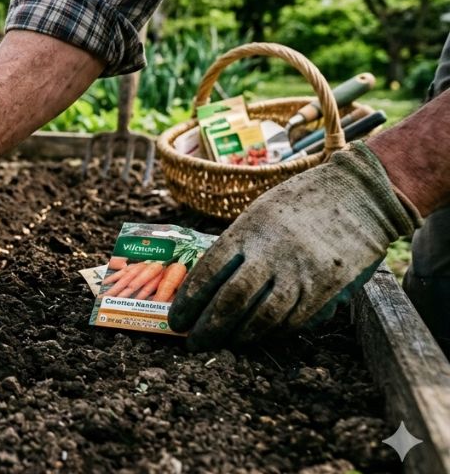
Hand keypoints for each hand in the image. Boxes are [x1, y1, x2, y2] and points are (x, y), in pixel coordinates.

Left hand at [168, 142, 421, 349]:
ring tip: (225, 343)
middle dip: (209, 326)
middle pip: (232, 300)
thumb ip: (237, 245)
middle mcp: (271, 252)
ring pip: (263, 316)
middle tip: (194, 341)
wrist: (359, 194)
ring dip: (239, 335)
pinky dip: (274, 331)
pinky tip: (260, 335)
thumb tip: (206, 283)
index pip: (208, 272)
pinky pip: (295, 319)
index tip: (177, 318)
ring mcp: (301, 271)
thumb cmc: (300, 201)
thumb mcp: (259, 212)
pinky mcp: (326, 287)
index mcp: (247, 230)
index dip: (189, 300)